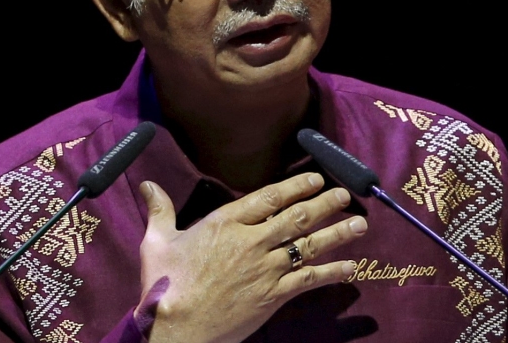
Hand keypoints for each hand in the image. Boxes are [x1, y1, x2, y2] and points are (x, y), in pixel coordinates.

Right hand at [134, 172, 367, 342]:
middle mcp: (251, 242)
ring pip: (308, 246)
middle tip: (345, 195)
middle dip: (324, 204)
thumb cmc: (164, 285)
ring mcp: (265, 269)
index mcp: (225, 224)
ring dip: (337, 234)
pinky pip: (309, 281)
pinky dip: (332, 273)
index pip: (269, 198)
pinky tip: (350, 267)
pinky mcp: (273, 296)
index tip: (316, 179)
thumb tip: (147, 184)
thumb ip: (159, 210)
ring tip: (360, 224)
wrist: (176, 327)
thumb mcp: (157, 242)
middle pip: (296, 217)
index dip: (295, 187)